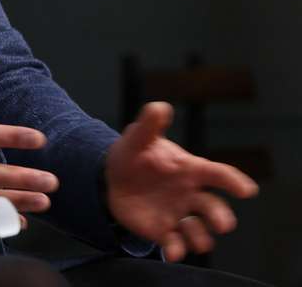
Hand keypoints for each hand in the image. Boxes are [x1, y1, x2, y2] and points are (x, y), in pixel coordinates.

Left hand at [106, 102, 258, 261]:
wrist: (111, 177)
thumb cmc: (133, 154)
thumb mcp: (137, 137)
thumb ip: (149, 124)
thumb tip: (160, 107)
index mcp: (190, 170)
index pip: (217, 174)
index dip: (233, 181)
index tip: (247, 190)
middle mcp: (191, 195)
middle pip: (214, 208)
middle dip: (221, 217)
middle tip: (223, 224)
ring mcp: (179, 214)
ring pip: (200, 231)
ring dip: (201, 237)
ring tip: (197, 240)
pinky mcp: (163, 230)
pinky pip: (175, 243)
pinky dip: (176, 249)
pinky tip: (171, 250)